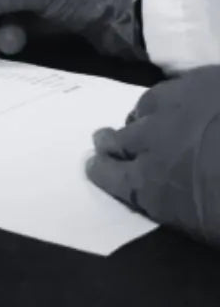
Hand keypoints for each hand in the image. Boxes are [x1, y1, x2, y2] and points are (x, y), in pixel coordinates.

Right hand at [89, 68, 219, 244]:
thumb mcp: (208, 225)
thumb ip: (182, 205)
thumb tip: (180, 197)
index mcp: (150, 186)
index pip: (108, 174)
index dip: (102, 170)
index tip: (98, 165)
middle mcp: (151, 143)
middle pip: (117, 139)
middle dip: (113, 142)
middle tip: (111, 141)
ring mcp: (175, 106)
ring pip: (144, 108)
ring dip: (144, 118)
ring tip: (150, 120)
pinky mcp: (203, 82)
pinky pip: (176, 87)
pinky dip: (174, 97)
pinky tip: (186, 100)